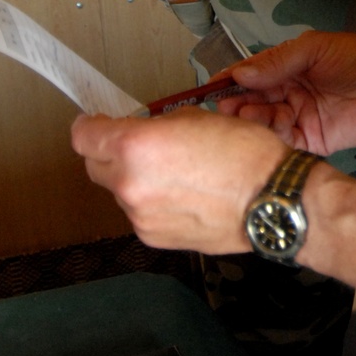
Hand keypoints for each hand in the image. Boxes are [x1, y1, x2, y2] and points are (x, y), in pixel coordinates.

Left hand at [71, 110, 285, 252]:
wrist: (272, 200)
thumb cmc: (246, 157)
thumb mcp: (199, 118)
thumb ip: (161, 126)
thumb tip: (149, 131)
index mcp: (136, 146)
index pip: (84, 136)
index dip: (90, 126)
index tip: (96, 124)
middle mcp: (130, 183)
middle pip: (94, 166)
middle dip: (110, 153)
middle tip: (139, 146)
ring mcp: (140, 215)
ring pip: (120, 192)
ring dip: (135, 180)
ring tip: (176, 174)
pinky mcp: (153, 237)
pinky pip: (141, 214)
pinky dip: (153, 203)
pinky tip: (184, 196)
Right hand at [219, 31, 355, 153]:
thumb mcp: (314, 48)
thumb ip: (278, 60)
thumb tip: (242, 73)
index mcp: (283, 69)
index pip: (248, 76)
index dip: (228, 82)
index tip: (209, 89)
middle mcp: (286, 94)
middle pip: (250, 102)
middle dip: (235, 105)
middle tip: (225, 109)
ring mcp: (296, 118)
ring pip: (263, 123)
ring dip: (252, 122)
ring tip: (246, 117)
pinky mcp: (310, 141)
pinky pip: (283, 142)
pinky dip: (272, 139)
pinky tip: (268, 132)